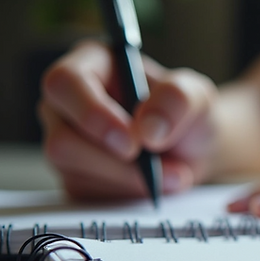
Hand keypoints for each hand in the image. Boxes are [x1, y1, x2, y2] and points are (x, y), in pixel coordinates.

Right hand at [39, 40, 221, 199]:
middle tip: (158, 169)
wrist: (193, 150)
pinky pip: (87, 196)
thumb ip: (177, 100)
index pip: (64, 83)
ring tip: (173, 174)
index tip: (131, 142)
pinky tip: (155, 185)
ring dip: (128, 179)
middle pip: (62, 140)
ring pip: (73, 172)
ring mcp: (67, 142)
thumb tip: (146, 129)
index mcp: (90, 65)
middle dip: (114, 162)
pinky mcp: (75, 177)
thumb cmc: (187, 114)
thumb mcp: (197, 96)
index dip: (92, 114)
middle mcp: (67, 103)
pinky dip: (127, 194)